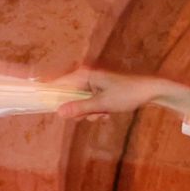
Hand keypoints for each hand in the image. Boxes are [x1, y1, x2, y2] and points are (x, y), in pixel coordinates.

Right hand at [58, 69, 189, 121]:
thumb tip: (58, 113)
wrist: (151, 91)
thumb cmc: (128, 94)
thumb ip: (80, 108)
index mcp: (83, 75)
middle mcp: (85, 77)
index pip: (57, 84)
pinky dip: (98, 111)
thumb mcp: (103, 104)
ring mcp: (92, 84)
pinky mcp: (99, 90)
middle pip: (69, 98)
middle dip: (80, 111)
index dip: (48, 95)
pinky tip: (109, 113)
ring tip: (105, 114)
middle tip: (94, 115)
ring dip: (91, 113)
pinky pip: (90, 104)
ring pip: (81, 104)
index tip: (38, 103)